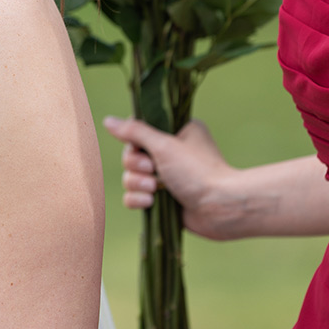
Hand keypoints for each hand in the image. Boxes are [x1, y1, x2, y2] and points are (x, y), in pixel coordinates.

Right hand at [103, 116, 239, 239]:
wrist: (221, 208)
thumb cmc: (197, 171)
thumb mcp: (164, 145)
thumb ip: (134, 132)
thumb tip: (107, 120)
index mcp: (176, 133)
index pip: (139, 130)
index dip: (133, 140)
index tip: (141, 146)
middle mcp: (170, 153)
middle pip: (131, 154)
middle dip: (136, 165)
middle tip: (151, 169)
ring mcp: (166, 178)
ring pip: (130, 177)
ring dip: (137, 183)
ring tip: (154, 189)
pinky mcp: (161, 200)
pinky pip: (134, 196)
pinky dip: (138, 199)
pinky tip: (151, 202)